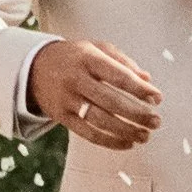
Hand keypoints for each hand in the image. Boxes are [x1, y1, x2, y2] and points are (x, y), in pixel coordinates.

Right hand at [28, 38, 163, 149]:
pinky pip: (88, 133)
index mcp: (88, 59)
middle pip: (111, 101)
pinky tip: (127, 143)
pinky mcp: (62, 117)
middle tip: (156, 121)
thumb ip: (123, 61)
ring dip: (126, 131)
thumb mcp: (96, 48)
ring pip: (100, 120)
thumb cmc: (75, 57)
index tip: (157, 98)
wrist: (34, 67)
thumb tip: (147, 79)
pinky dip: (109, 141)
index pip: (118, 76)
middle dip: (137, 114)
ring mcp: (68, 100)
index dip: (140, 89)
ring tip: (145, 135)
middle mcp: (77, 79)